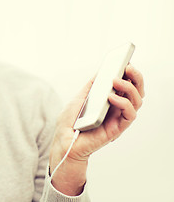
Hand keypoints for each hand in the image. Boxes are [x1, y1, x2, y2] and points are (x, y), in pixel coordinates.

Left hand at [49, 64, 144, 195]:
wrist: (64, 141)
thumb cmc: (69, 121)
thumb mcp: (79, 98)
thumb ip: (91, 86)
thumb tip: (102, 71)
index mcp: (108, 100)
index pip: (125, 85)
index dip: (129, 73)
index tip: (126, 61)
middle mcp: (116, 108)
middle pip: (136, 91)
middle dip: (135, 77)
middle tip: (128, 67)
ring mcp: (117, 118)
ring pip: (137, 101)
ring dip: (129, 88)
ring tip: (116, 80)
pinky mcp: (117, 129)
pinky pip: (129, 115)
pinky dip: (123, 103)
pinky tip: (111, 97)